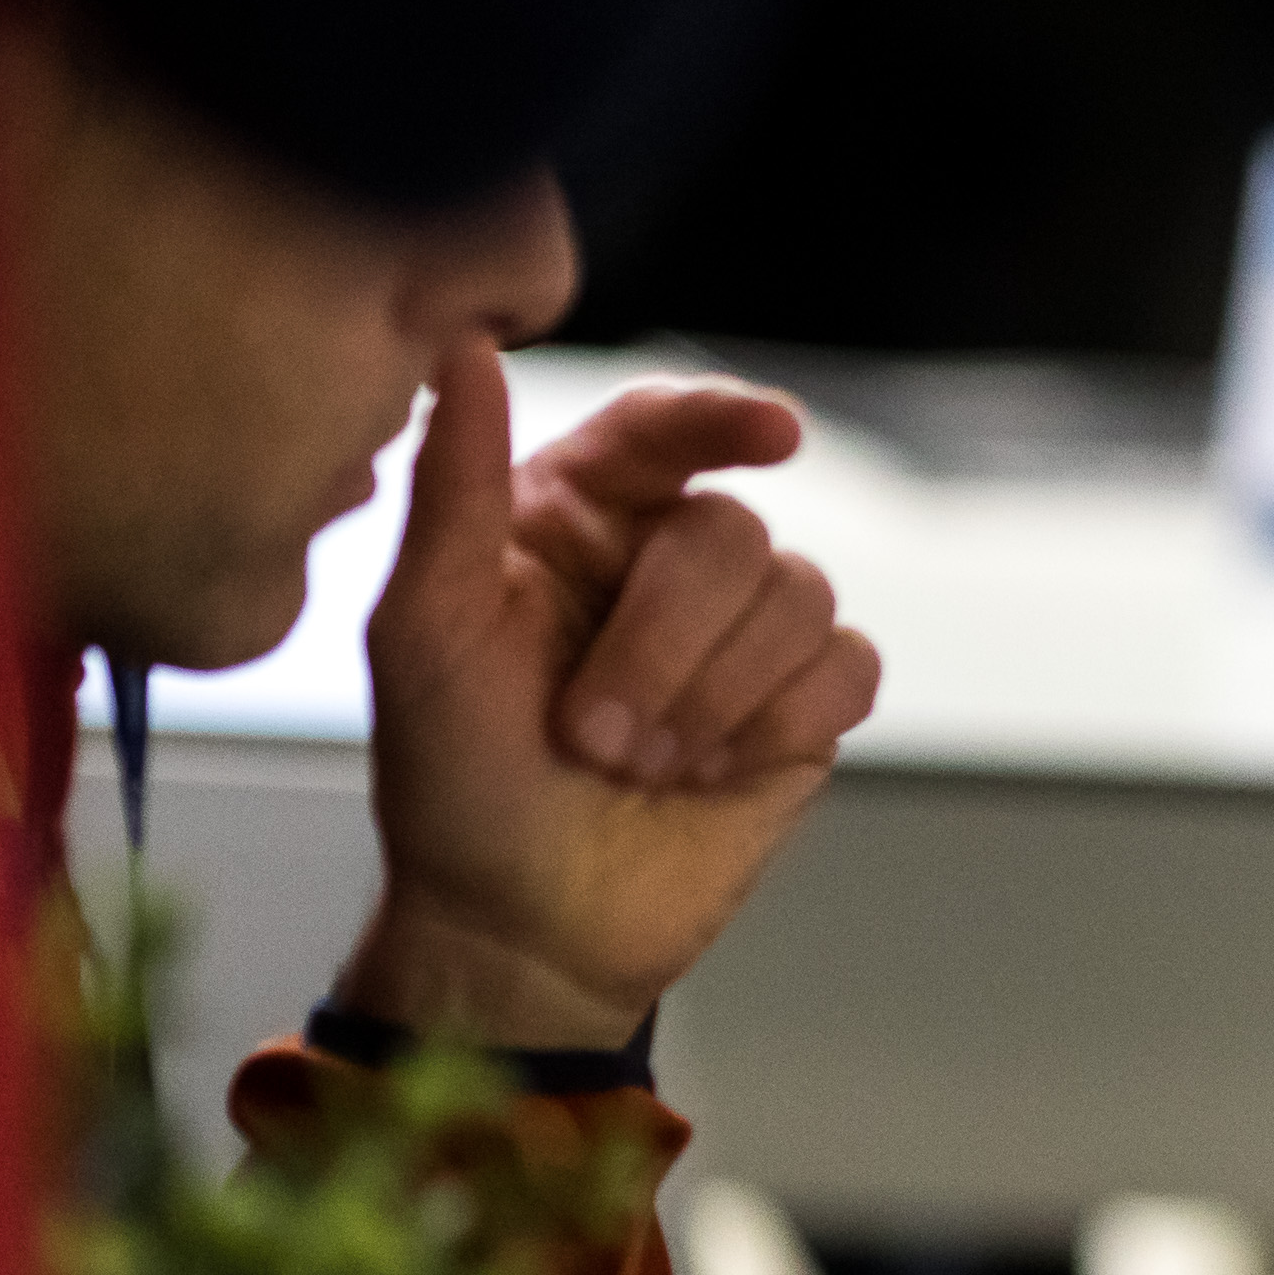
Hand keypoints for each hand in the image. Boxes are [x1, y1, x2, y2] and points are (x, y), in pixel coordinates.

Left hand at [342, 342, 882, 1051]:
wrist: (519, 926)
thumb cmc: (453, 780)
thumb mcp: (425, 632)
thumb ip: (453, 488)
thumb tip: (467, 348)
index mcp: (575, 519)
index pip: (663, 429)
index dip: (722, 419)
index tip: (773, 436)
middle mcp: (667, 562)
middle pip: (731, 534)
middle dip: (666, 642)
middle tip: (593, 733)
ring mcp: (744, 636)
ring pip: (800, 598)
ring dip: (713, 698)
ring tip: (642, 766)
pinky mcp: (802, 708)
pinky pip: (848, 667)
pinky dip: (778, 722)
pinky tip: (714, 772)